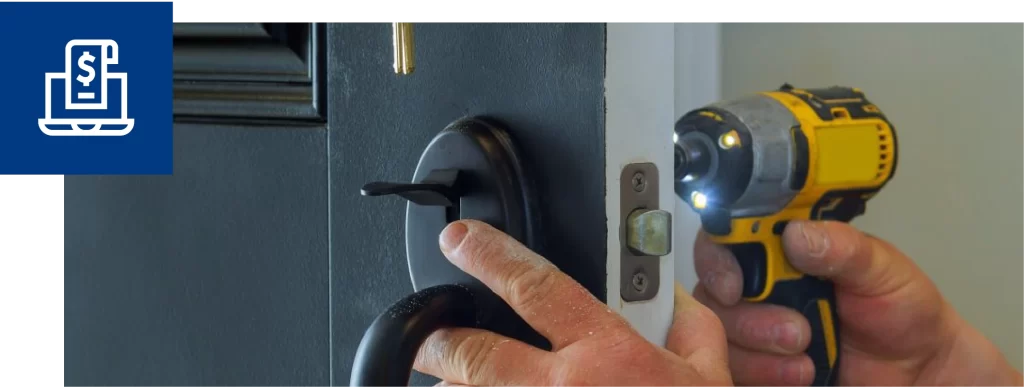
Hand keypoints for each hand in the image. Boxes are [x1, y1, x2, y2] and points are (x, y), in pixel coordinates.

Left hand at [413, 219, 732, 386]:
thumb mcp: (708, 374)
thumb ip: (688, 324)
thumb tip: (673, 294)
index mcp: (609, 356)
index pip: (536, 288)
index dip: (490, 257)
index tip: (461, 241)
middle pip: (475, 354)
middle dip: (440, 338)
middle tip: (429, 330)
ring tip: (452, 379)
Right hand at [693, 220, 1023, 386]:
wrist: (918, 371)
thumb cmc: (902, 312)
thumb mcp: (882, 269)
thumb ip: (843, 247)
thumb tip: (797, 233)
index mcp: (784, 250)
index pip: (727, 239)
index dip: (718, 259)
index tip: (736, 284)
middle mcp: (763, 285)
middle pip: (714, 291)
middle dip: (750, 316)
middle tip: (797, 330)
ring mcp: (758, 325)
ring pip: (721, 333)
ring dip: (759, 349)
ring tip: (805, 355)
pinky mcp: (760, 361)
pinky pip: (734, 365)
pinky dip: (763, 373)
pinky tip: (800, 374)